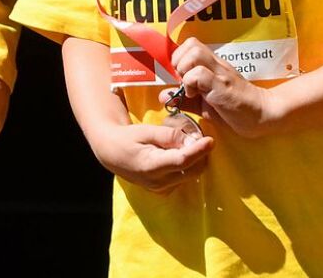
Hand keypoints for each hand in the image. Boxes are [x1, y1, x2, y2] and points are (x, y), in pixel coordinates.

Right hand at [92, 120, 212, 192]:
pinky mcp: (163, 190)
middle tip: (200, 138)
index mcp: (151, 166)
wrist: (111, 152)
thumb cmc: (127, 138)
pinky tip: (180, 154)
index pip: (182, 160)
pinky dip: (188, 167)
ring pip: (190, 175)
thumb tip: (192, 139)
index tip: (210, 140)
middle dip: (201, 155)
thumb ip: (169, 135)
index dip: (198, 151)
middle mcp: (158, 182)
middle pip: (191, 170)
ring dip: (195, 160)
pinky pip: (183, 178)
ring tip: (188, 144)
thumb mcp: (146, 131)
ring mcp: (161, 188)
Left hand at [170, 37, 271, 136]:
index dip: (179, 57)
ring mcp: (221, 74)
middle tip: (184, 80)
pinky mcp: (224, 87)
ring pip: (194, 54)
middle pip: (191, 44)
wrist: (263, 116)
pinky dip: (192, 83)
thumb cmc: (234, 109)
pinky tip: (197, 96)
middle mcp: (216, 65)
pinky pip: (200, 75)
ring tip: (190, 88)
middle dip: (179, 61)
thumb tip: (163, 94)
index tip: (181, 76)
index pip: (190, 44)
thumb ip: (185, 99)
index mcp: (212, 65)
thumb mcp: (204, 104)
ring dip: (185, 70)